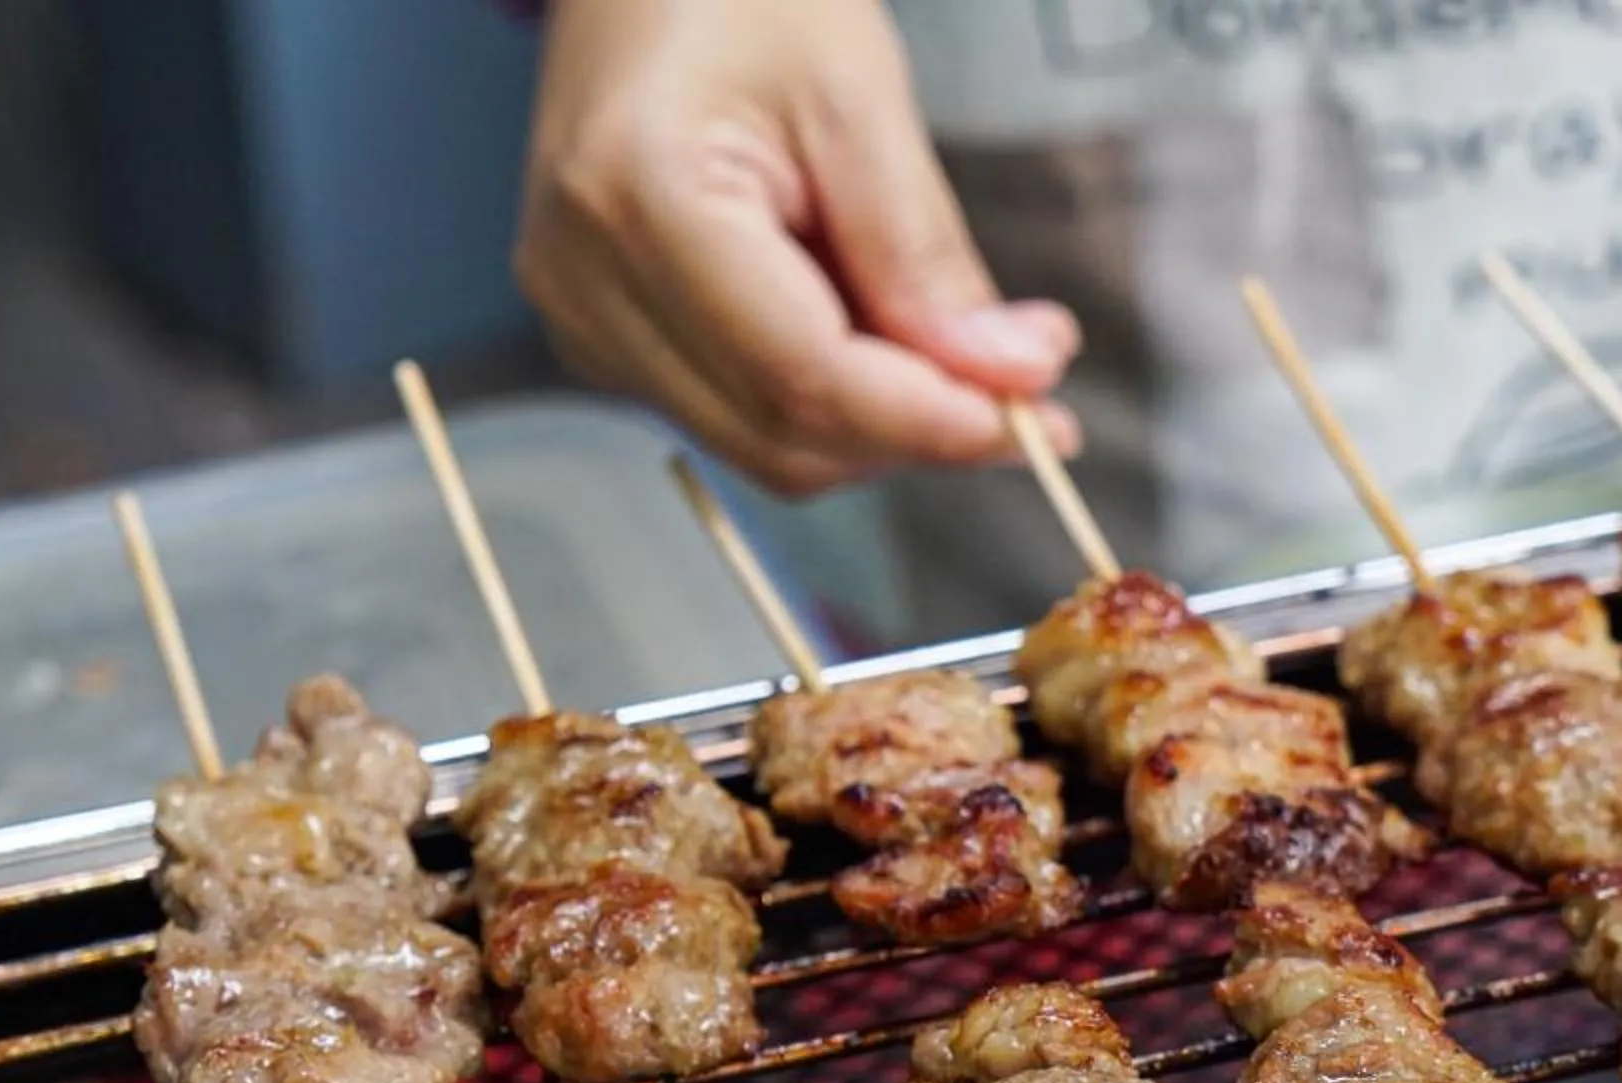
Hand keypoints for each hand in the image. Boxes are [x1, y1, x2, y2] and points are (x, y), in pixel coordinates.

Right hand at [516, 0, 1079, 494]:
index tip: (1042, 416)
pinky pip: (736, 417)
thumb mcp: (857, 96)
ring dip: (877, 423)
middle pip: (781, 435)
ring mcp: (580, 321)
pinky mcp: (600, 341)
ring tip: (950, 340)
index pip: (803, 377)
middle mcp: (585, 283)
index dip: (931, 420)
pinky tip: (868, 329)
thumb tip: (1011, 379)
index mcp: (639, 201)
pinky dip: (827, 402)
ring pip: (764, 447)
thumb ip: (925, 254)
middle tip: (1024, 385)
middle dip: (916, 431)